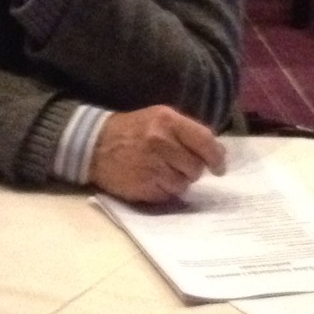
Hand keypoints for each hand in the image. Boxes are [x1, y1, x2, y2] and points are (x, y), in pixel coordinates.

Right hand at [89, 107, 225, 203]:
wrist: (95, 144)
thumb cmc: (132, 130)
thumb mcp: (158, 118)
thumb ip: (187, 132)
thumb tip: (217, 152)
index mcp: (167, 121)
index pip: (205, 141)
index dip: (216, 157)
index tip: (219, 167)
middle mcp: (161, 141)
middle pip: (196, 166)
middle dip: (192, 169)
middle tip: (178, 164)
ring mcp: (152, 165)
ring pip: (184, 184)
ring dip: (178, 181)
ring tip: (161, 171)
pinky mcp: (144, 185)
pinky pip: (168, 195)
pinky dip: (164, 190)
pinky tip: (152, 179)